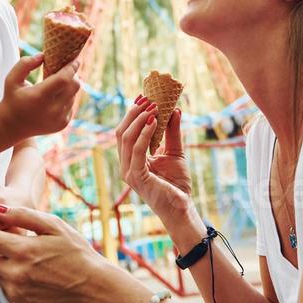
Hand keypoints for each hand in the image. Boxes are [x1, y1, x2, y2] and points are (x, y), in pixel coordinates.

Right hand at [0, 54, 81, 139]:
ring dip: (69, 86)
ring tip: (56, 84)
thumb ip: (24, 64)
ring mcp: (59, 119)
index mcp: (39, 97)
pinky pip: (72, 105)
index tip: (75, 59)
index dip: (72, 67)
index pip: (64, 79)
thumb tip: (43, 56)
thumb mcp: (12, 79)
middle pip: (74, 86)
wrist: (13, 126)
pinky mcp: (63, 124)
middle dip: (73, 75)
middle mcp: (52, 110)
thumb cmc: (13, 98)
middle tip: (65, 69)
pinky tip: (55, 97)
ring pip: (74, 95)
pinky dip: (67, 98)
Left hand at [0, 205, 111, 302]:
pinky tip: (29, 276)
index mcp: (23, 250)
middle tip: (1, 241)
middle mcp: (16, 274)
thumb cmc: (75, 251)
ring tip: (21, 258)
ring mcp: (17, 294)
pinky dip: (11, 281)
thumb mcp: (54, 225)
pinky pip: (5, 290)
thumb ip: (23, 215)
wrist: (93, 286)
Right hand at [117, 97, 193, 221]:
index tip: (143, 96)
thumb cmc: (177, 182)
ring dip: (139, 120)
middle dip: (133, 113)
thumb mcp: (175, 151)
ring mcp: (129, 171)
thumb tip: (175, 109)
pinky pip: (137, 150)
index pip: (125, 132)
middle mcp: (126, 164)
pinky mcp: (137, 177)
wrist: (181, 206)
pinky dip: (144, 134)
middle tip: (148, 99)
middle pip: (121, 132)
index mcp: (131, 158)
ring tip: (153, 107)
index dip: (132, 113)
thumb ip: (172, 132)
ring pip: (126, 139)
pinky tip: (154, 121)